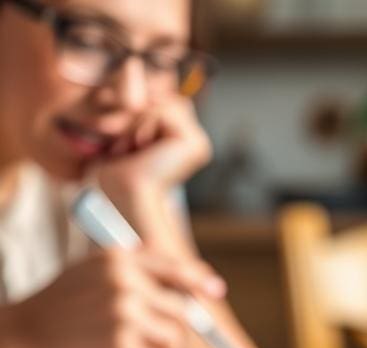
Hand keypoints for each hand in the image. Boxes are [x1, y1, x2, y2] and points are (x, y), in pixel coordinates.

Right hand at [11, 247, 224, 347]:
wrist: (22, 333)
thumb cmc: (60, 303)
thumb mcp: (91, 269)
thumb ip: (134, 266)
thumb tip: (189, 277)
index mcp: (119, 260)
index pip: (174, 269)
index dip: (200, 281)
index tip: (216, 291)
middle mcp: (125, 283)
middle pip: (182, 310)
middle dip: (172, 327)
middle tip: (151, 337)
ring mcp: (124, 315)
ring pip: (174, 338)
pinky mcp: (121, 347)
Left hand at [93, 96, 211, 196]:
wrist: (125, 197)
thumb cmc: (117, 174)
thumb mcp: (123, 134)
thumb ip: (136, 110)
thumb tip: (129, 75)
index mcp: (182, 143)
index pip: (162, 102)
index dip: (139, 104)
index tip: (112, 115)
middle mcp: (195, 142)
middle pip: (166, 98)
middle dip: (137, 111)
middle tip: (121, 139)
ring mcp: (198, 143)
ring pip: (165, 102)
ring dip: (139, 119)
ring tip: (132, 146)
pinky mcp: (195, 143)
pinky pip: (164, 110)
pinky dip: (144, 123)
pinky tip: (140, 146)